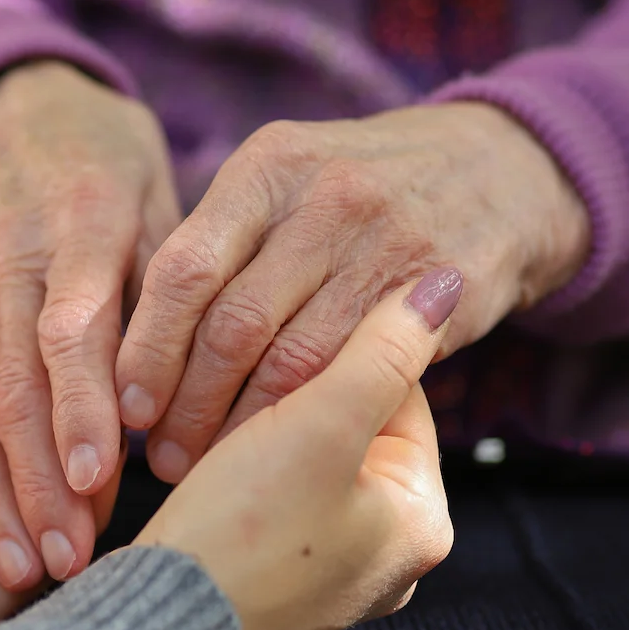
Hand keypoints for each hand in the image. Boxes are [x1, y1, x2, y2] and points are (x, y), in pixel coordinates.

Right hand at [0, 61, 180, 589]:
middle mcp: (7, 259)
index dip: (83, 407)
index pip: (76, 329)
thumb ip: (169, 286)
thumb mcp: (154, 195)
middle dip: (37, 479)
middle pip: (13, 381)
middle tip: (66, 560)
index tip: (101, 481)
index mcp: (79, 225)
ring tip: (17, 567)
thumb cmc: (107, 162)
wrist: (8, 104)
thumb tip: (191, 389)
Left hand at [0, 237, 116, 629]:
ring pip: (39, 516)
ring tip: (109, 470)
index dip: (39, 384)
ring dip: (72, 497)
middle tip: (114, 416)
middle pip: (26, 461)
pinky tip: (89, 519)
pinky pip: (29, 578)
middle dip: (69, 444)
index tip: (84, 356)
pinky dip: (60, 548)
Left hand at [115, 102, 588, 481]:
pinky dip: (309, 421)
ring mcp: (386, 244)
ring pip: (291, 362)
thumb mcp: (289, 181)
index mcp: (269, 166)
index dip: (147, 349)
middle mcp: (325, 197)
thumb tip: (130, 337)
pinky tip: (281, 448)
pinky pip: (356, 376)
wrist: (503, 172)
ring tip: (209, 462)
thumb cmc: (361, 192)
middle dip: (187, 403)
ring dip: (241, 427)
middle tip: (162, 453)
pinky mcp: (437, 296)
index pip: (184, 269)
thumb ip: (222, 241)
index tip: (125, 406)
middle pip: (231, 324)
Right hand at [135, 268, 460, 629]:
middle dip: (299, 396)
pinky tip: (206, 465)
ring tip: (214, 421)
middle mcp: (390, 556)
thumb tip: (445, 286)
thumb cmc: (244, 532)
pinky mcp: (278, 583)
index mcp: (424, 521)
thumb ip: (383, 350)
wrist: (156, 628)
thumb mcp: (322, 425)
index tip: (284, 335)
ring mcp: (333, 575)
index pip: (401, 395)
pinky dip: (243, 474)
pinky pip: (275, 502)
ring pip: (308, 462)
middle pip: (356, 430)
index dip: (340, 352)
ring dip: (263, 430)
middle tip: (243, 379)